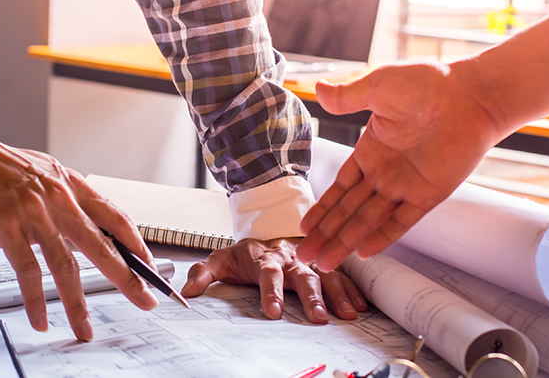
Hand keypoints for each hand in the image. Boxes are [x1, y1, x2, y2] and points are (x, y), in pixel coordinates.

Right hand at [0, 135, 157, 340]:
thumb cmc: (3, 168)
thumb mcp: (47, 175)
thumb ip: (69, 200)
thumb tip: (92, 228)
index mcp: (72, 185)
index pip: (115, 217)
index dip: (137, 244)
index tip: (150, 266)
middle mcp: (59, 199)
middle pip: (101, 245)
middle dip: (127, 278)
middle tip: (145, 300)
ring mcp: (34, 214)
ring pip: (65, 265)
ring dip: (77, 302)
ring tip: (85, 327)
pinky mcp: (7, 227)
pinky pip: (27, 271)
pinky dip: (35, 300)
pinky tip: (41, 318)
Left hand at [181, 237, 367, 322]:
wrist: (268, 230)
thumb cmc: (246, 253)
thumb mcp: (220, 259)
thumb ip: (204, 273)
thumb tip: (188, 291)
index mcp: (264, 258)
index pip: (268, 274)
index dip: (271, 292)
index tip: (273, 312)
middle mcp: (290, 258)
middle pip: (302, 276)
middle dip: (311, 297)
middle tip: (318, 318)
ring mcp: (309, 261)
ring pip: (326, 276)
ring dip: (337, 295)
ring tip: (346, 315)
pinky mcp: (323, 265)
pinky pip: (341, 276)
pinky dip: (351, 290)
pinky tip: (360, 306)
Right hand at [296, 62, 507, 269]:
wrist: (470, 93)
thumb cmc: (428, 83)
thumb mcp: (377, 86)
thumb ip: (347, 97)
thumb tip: (319, 88)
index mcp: (371, 150)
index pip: (340, 187)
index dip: (322, 208)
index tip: (304, 226)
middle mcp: (386, 172)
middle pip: (348, 211)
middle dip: (326, 234)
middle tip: (303, 256)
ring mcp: (406, 185)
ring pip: (368, 220)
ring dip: (345, 241)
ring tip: (325, 263)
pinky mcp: (428, 193)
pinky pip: (402, 220)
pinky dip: (383, 236)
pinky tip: (363, 252)